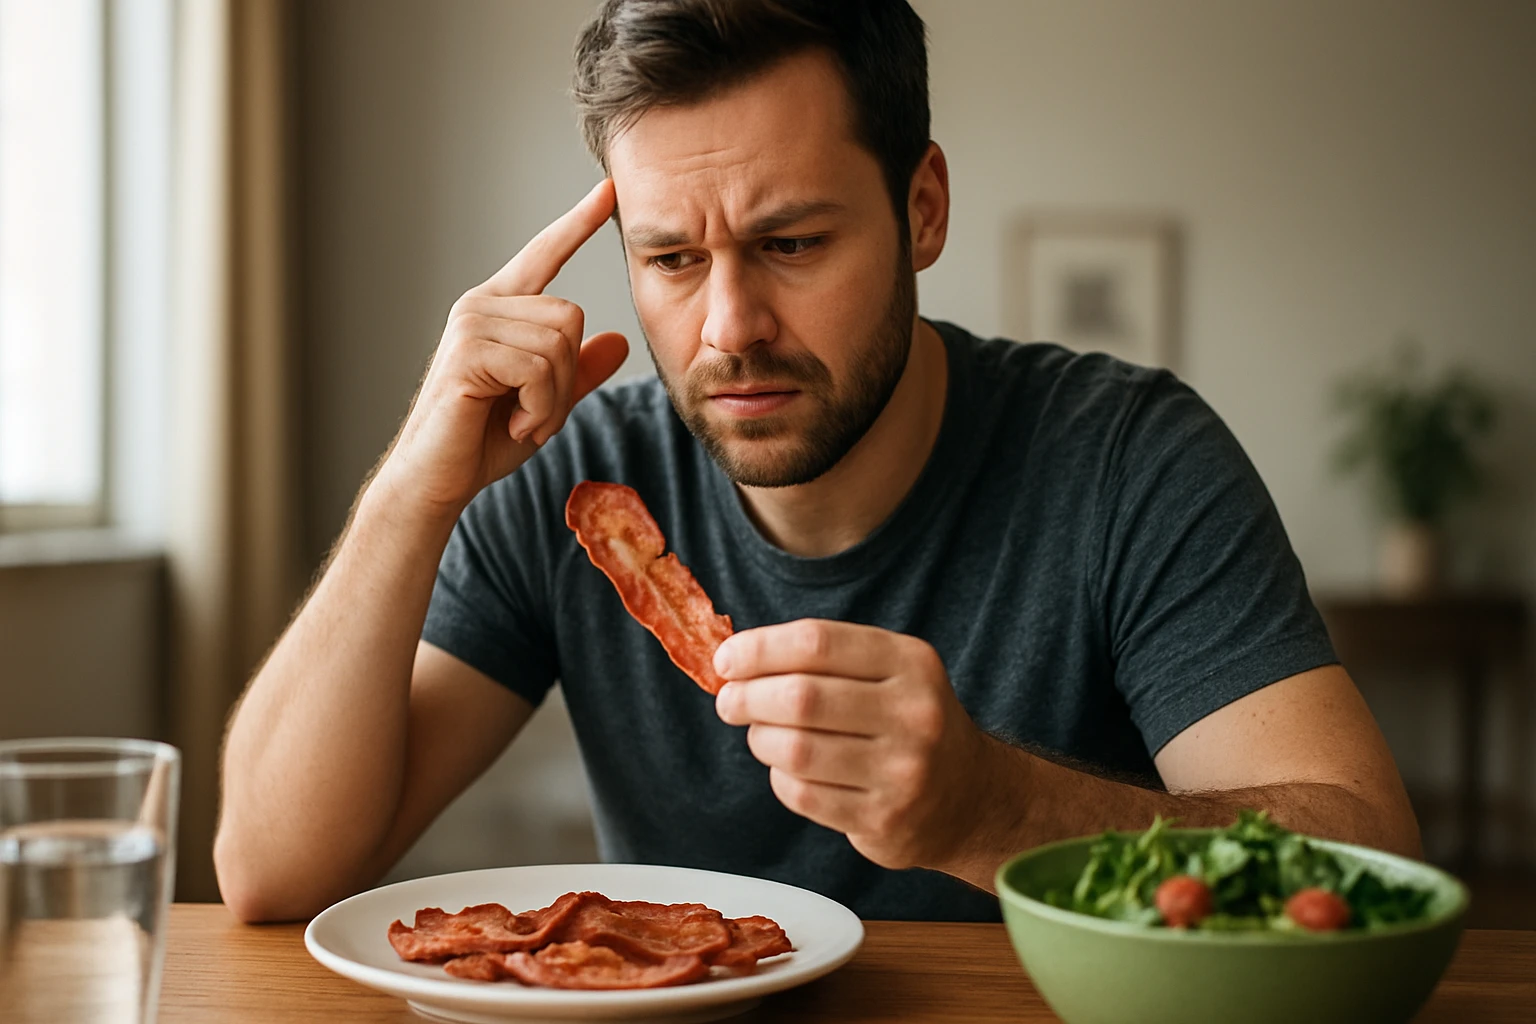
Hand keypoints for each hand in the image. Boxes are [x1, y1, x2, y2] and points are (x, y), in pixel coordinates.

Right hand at [375, 179, 629, 518]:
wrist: (438, 480)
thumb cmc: (483, 441)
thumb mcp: (546, 403)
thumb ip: (578, 370)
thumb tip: (618, 341)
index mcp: (499, 308)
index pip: (544, 254)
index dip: (577, 222)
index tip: (609, 189)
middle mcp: (482, 305)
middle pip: (571, 317)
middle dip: (566, 379)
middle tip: (534, 413)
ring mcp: (471, 324)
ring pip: (559, 344)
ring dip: (553, 399)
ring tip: (520, 420)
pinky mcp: (467, 352)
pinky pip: (539, 368)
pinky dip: (540, 408)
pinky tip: (514, 424)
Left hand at [712, 619, 992, 872]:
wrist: (969, 796)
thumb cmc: (905, 723)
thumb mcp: (888, 672)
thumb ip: (823, 659)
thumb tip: (735, 658)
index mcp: (911, 663)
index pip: (817, 643)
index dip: (760, 649)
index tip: (727, 658)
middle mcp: (914, 713)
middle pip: (801, 697)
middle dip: (747, 697)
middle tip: (729, 701)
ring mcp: (902, 770)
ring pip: (794, 750)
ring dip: (760, 739)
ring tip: (760, 734)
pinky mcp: (884, 818)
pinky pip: (802, 794)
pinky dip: (780, 778)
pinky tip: (789, 769)